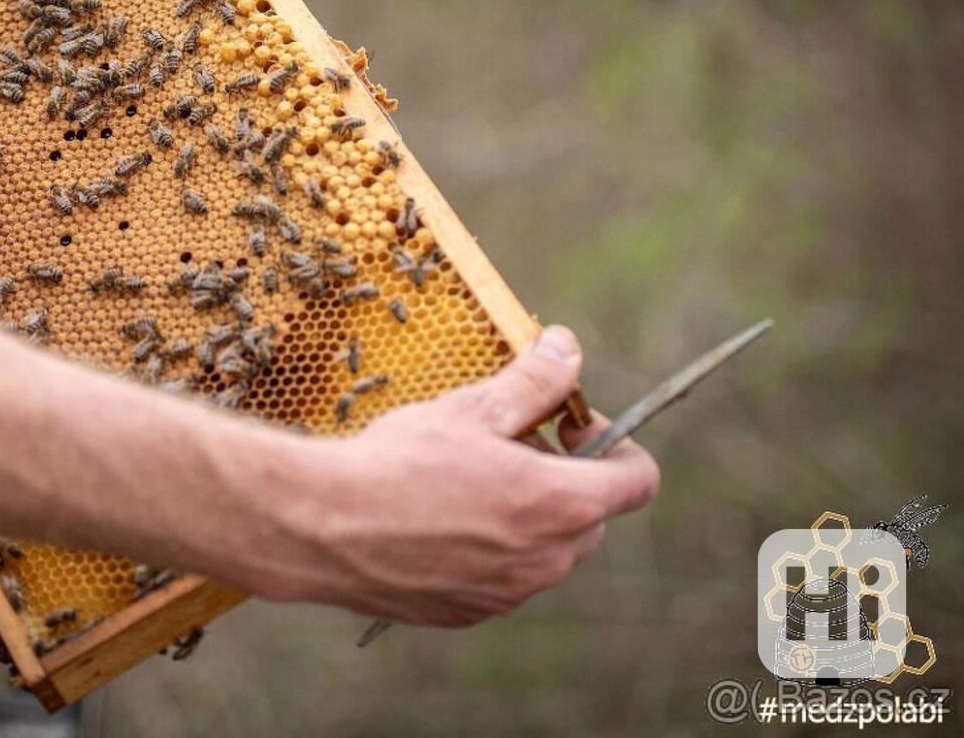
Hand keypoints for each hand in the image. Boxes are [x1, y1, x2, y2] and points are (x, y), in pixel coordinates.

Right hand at [281, 327, 658, 626]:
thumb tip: (569, 350)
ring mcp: (510, 594)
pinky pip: (501, 578)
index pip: (638, 481)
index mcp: (561, 504)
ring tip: (463, 478)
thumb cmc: (399, 462)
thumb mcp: (472, 409)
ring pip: (544, 548)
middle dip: (561, 475)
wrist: (325, 527)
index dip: (613, 442)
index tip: (565, 424)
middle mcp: (547, 560)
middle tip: (504, 442)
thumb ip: (533, 383)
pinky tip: (434, 518)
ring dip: (523, 513)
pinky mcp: (469, 613)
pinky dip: (486, 548)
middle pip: (590, 514)